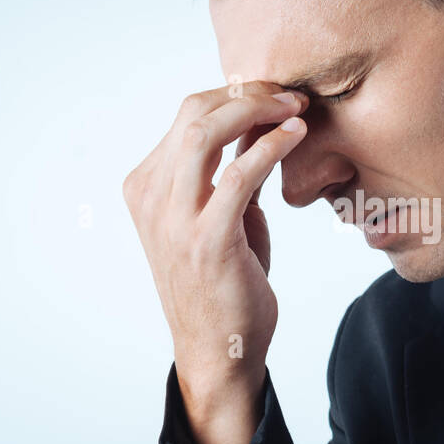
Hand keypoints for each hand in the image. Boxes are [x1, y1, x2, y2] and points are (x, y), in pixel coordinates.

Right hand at [123, 81, 307, 443]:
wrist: (218, 351)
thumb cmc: (224, 284)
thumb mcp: (222, 217)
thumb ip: (233, 172)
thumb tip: (261, 124)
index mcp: (146, 187)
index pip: (187, 115)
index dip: (235, 94)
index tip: (276, 93)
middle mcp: (151, 198)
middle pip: (193, 112)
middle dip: (247, 92)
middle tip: (290, 93)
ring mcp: (173, 220)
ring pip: (205, 132)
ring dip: (257, 109)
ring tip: (296, 108)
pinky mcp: (206, 241)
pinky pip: (239, 174)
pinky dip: (271, 145)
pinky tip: (297, 135)